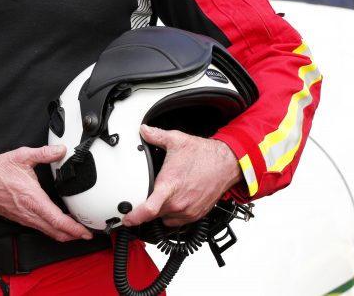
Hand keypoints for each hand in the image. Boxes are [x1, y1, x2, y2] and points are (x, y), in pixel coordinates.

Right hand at [0, 144, 92, 241]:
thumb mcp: (22, 156)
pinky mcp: (20, 219)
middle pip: (56, 232)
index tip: (86, 232)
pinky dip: (52, 230)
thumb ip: (44, 153)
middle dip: (74, 236)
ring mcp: (24, 218)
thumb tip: (60, 150)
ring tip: (76, 231)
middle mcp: (29, 213)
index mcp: (32, 199)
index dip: (74, 229)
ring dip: (64, 234)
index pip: (58, 221)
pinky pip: (40, 229)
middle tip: (87, 234)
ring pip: (48, 232)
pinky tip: (57, 224)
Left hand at [122, 125, 241, 227]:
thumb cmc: (204, 155)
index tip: (126, 218)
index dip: (134, 217)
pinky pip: (178, 222)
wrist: (227, 164)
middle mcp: (179, 202)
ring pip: (165, 220)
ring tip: (161, 198)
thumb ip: (156, 135)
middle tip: (142, 199)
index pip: (148, 209)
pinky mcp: (196, 215)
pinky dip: (172, 215)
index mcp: (170, 185)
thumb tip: (143, 130)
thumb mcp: (176, 140)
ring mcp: (188, 210)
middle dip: (145, 210)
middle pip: (153, 216)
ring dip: (160, 212)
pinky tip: (173, 202)